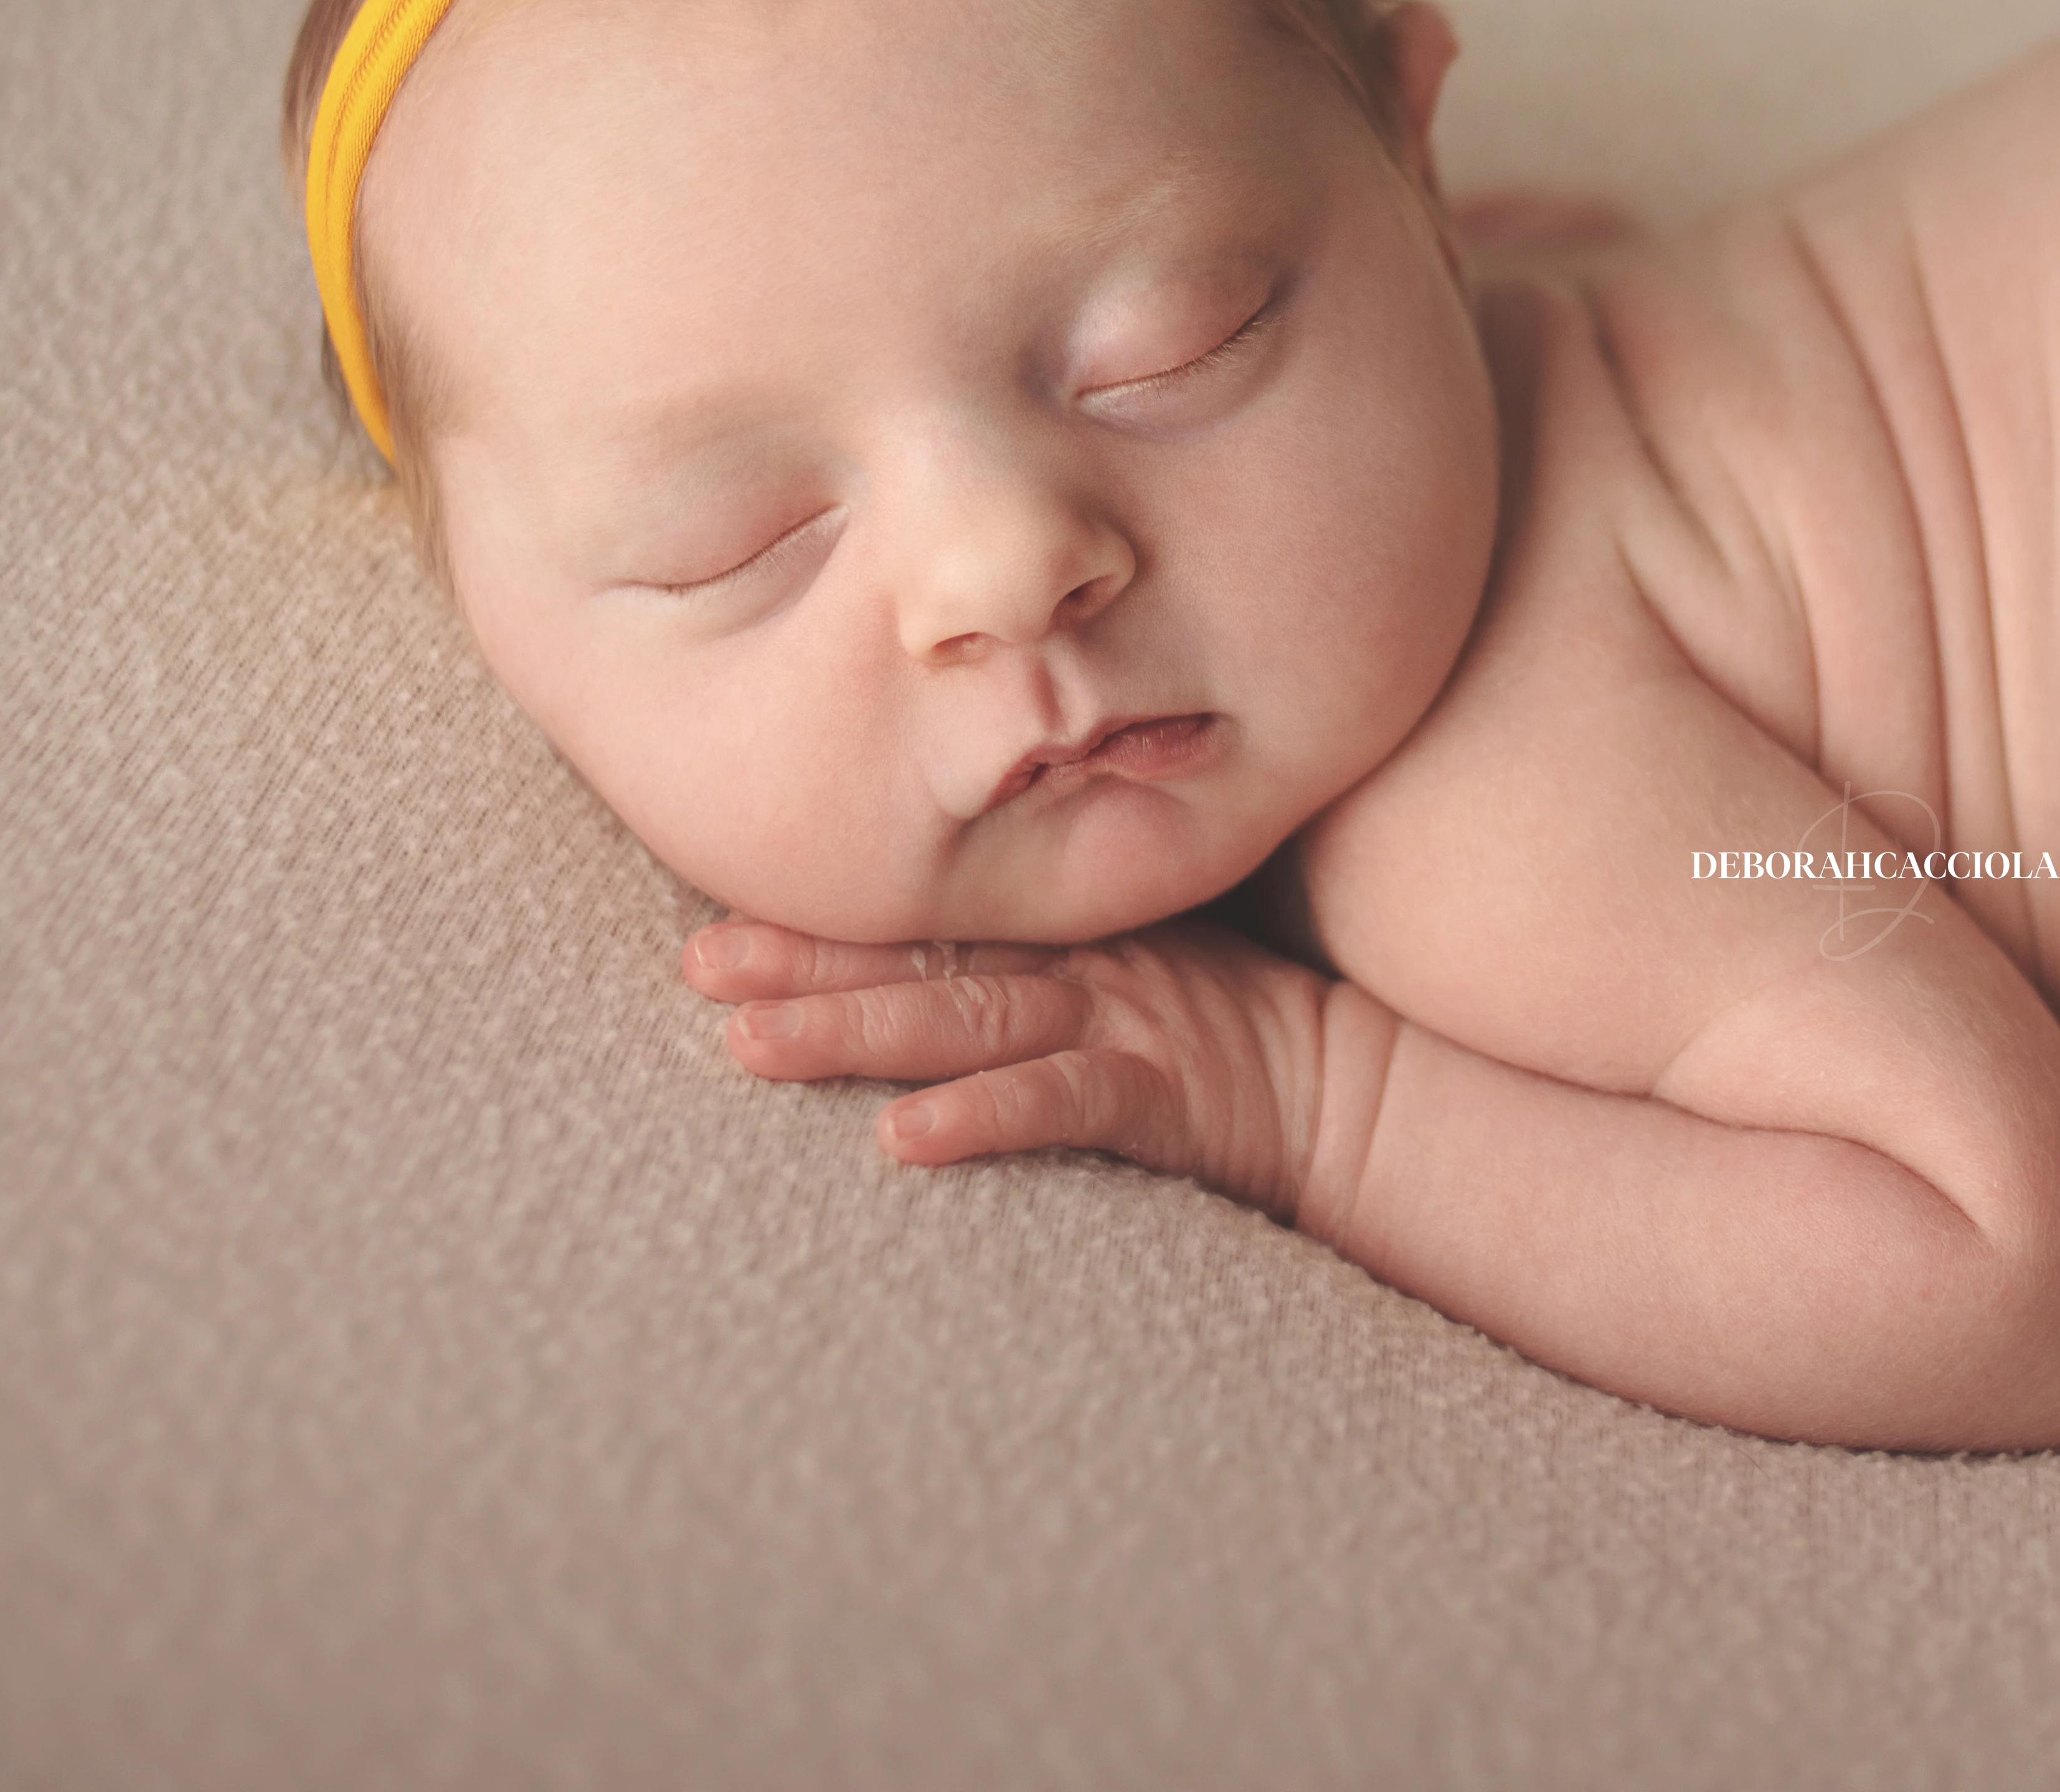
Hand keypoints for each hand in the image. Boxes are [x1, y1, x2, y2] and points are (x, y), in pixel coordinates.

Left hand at [684, 916, 1339, 1218]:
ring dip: (857, 1031)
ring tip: (755, 1045)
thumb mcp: (1131, 981)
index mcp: (1061, 941)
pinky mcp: (1163, 1093)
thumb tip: (918, 970)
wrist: (1360, 1094)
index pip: (924, 919)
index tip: (714, 922)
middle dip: (806, 963)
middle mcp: (1077, 969)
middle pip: (922, 959)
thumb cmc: (1235, 1042)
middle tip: (699, 966)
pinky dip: (984, 1118)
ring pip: (968, 1021)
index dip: (821, 921)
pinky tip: (904, 1139)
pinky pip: (1061, 1106)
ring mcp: (1120, 1023)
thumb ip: (1036, 965)